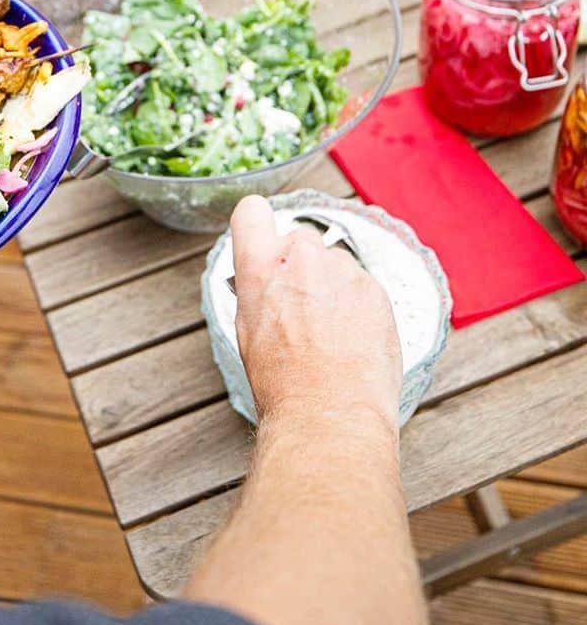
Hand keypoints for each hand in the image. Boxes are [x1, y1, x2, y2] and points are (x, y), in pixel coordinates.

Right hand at [230, 195, 401, 429]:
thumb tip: (269, 279)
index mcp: (260, 266)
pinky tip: (351, 340)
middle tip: (302, 308)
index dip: (257, 226)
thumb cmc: (284, 381)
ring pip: (335, 265)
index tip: (264, 240)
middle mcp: (301, 257)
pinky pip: (362, 286)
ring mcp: (343, 270)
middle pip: (300, 241)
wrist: (329, 413)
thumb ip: (259, 287)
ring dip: (333, 287)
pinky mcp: (376, 288)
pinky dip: (358, 306)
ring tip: (331, 333)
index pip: (251, 211)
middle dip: (301, 266)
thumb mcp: (248, 328)